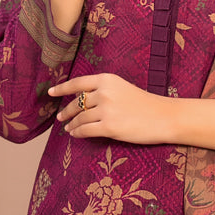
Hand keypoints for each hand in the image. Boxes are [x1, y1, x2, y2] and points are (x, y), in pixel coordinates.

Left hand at [49, 74, 172, 144]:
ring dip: (72, 124)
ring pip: (80, 118)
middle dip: (67, 111)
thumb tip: (81, 100)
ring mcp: (106, 110)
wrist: (164, 117)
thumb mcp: (122, 89)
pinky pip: (85, 131)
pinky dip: (78, 133)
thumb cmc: (145, 104)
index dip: (62, 88)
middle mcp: (104, 92)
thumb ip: (103, 91)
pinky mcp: (109, 127)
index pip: (78, 83)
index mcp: (107, 80)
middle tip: (61, 117)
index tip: (50, 92)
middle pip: (77, 103)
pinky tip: (76, 134)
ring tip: (69, 128)